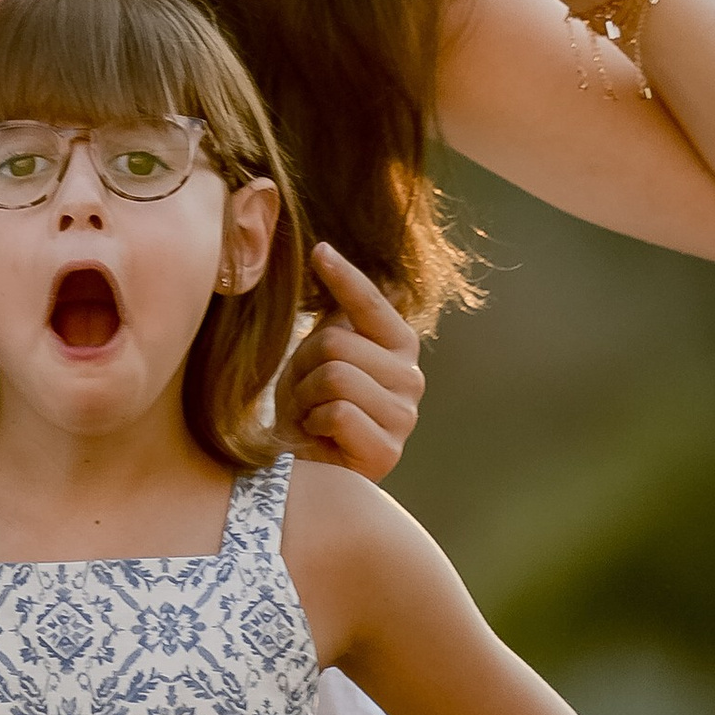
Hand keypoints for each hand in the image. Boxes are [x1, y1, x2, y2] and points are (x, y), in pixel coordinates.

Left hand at [273, 249, 422, 479]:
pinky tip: (320, 436)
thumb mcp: (321, 350)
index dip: (344, 276)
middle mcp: (411, 378)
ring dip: (305, 396)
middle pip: (336, 343)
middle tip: (304, 391)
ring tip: (311, 413)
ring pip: (335, 376)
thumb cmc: (310, 403)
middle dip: (303, 365)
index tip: (320, 251)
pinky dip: (315, 423)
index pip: (371, 303)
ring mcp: (404, 416)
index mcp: (398, 346)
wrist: (303, 464)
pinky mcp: (388, 451)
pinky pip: (339, 413)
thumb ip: (337, 313)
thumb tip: (331, 251)